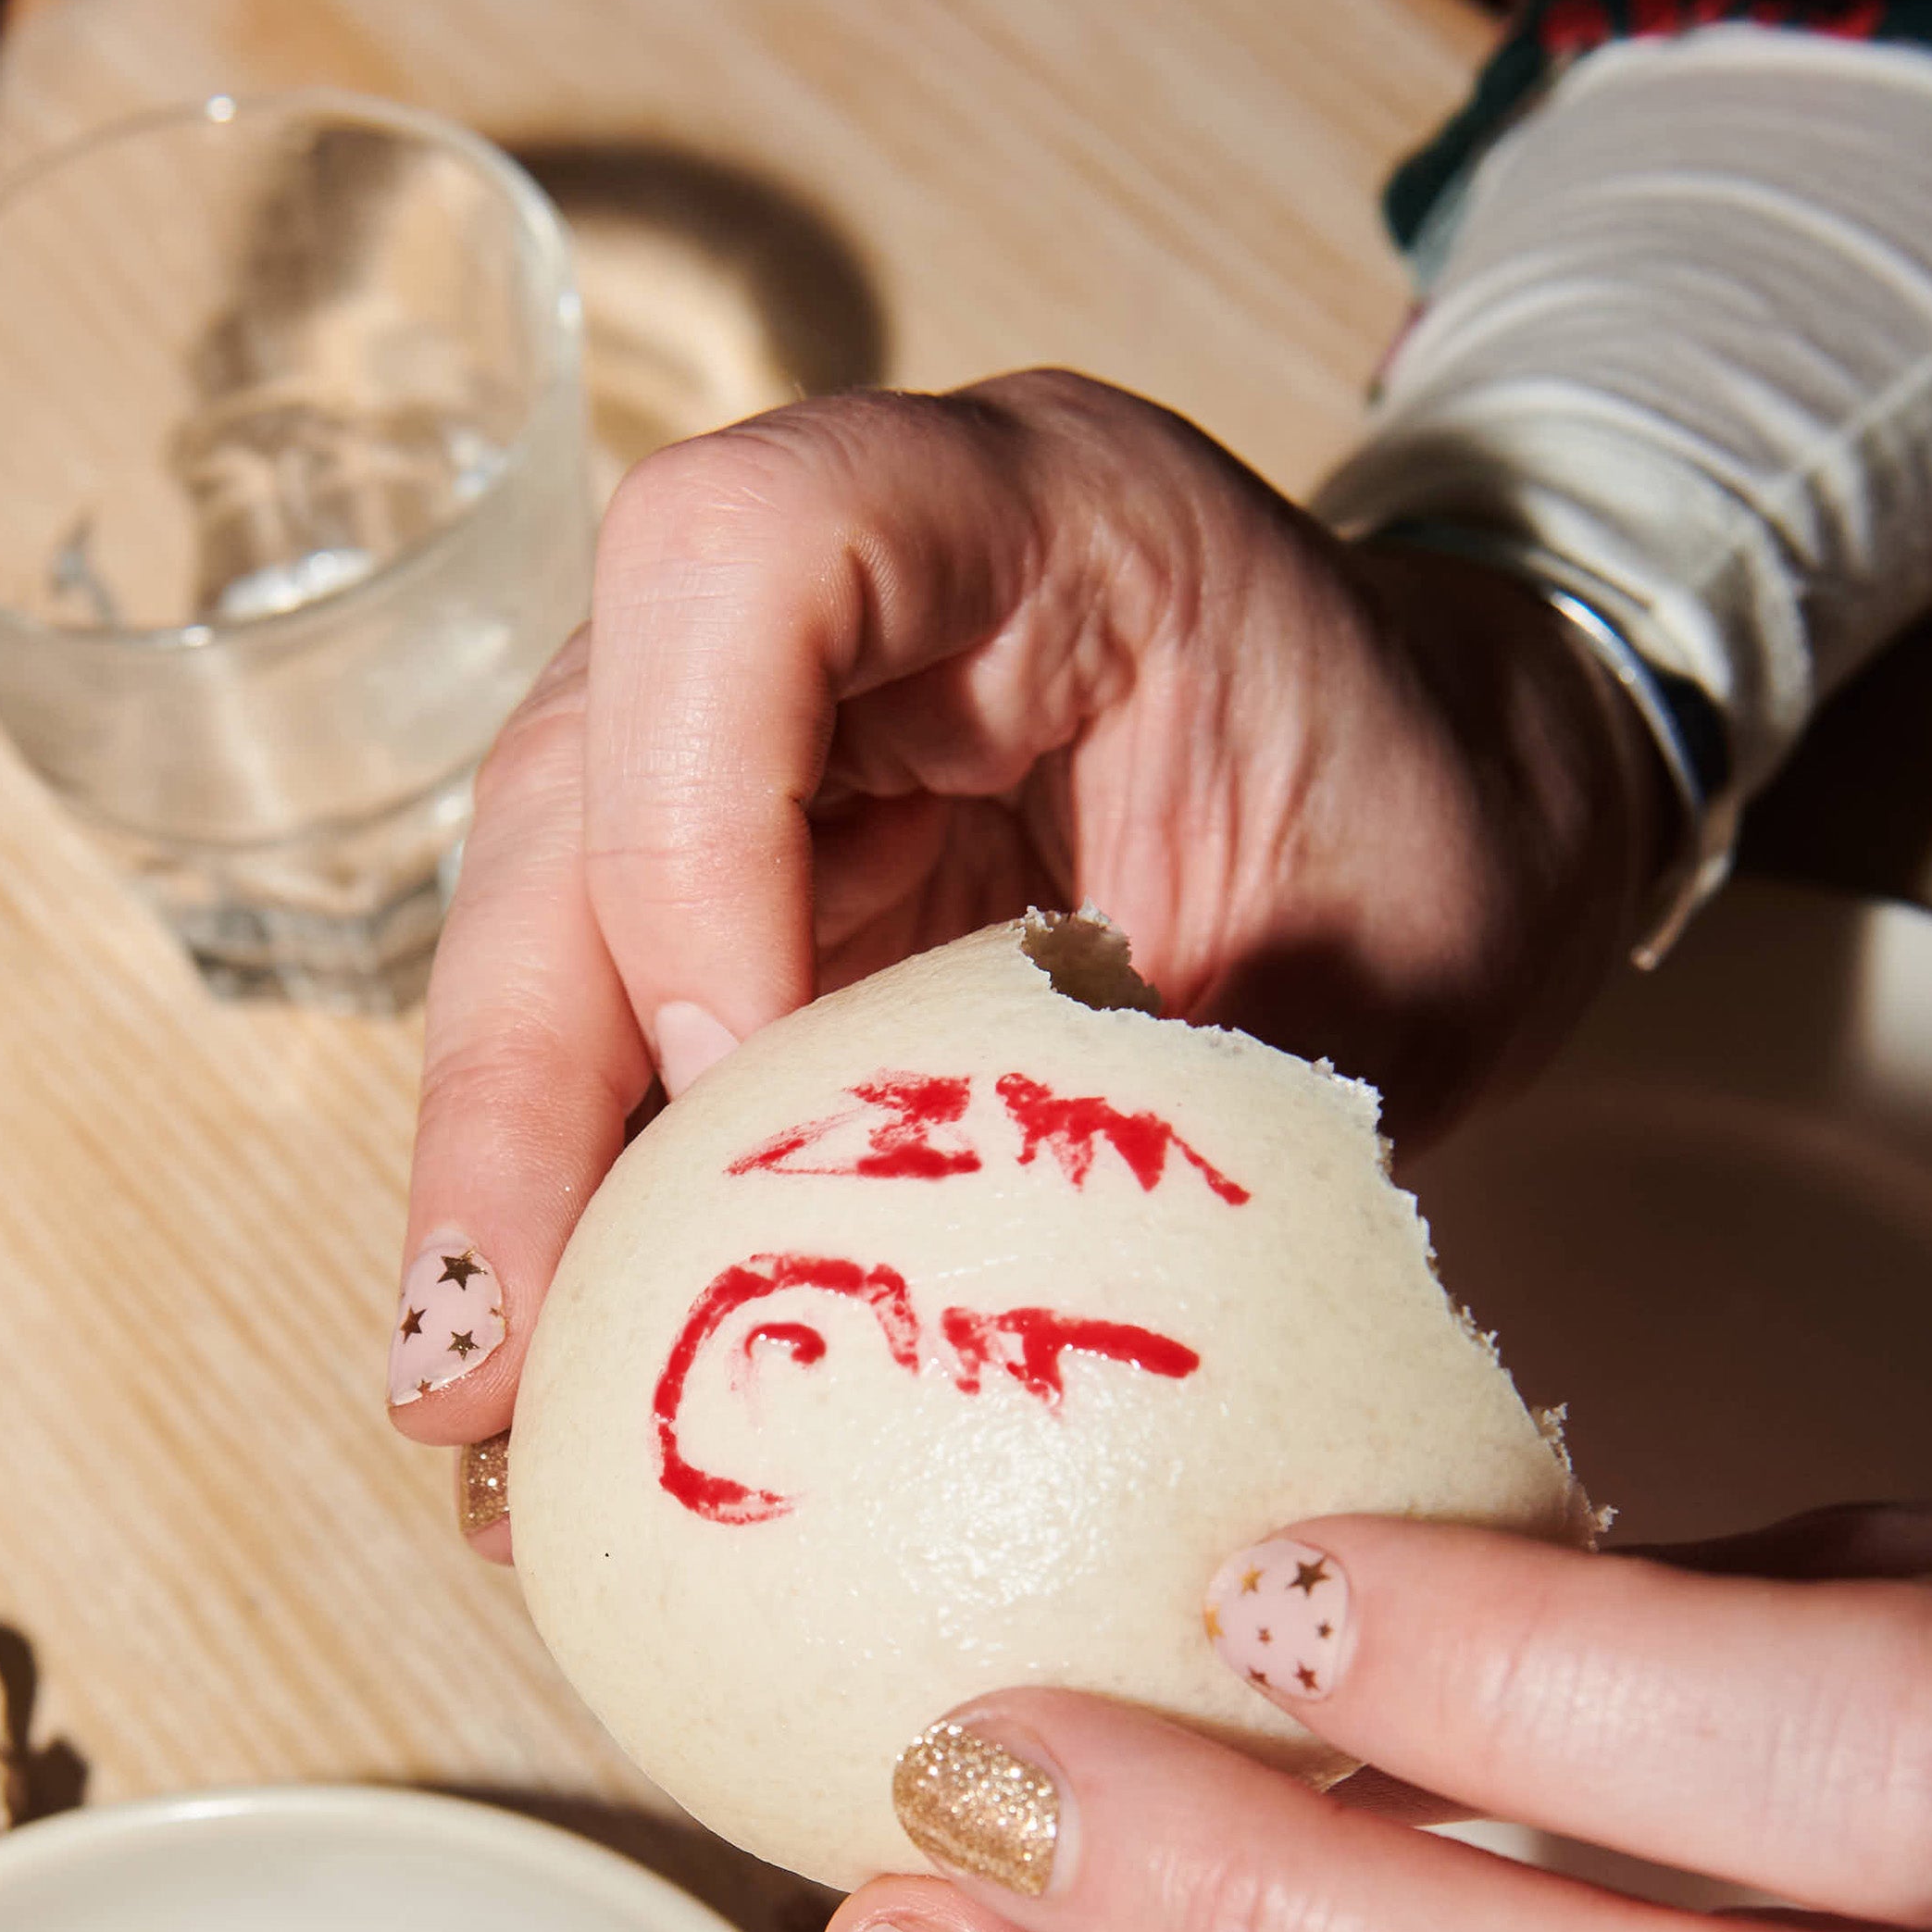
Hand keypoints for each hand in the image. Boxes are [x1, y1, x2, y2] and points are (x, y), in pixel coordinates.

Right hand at [384, 372, 1669, 1489]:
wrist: (1450, 810)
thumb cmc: (1434, 854)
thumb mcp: (1379, 956)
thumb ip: (1159, 1092)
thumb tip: (944, 1338)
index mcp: (1018, 514)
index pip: (739, 560)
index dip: (689, 823)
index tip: (744, 1075)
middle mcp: (824, 600)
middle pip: (567, 786)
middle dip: (512, 1089)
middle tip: (486, 1362)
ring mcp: (733, 730)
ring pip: (531, 921)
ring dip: (496, 1176)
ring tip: (481, 1417)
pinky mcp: (712, 874)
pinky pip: (586, 1026)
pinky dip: (566, 1203)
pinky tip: (543, 1389)